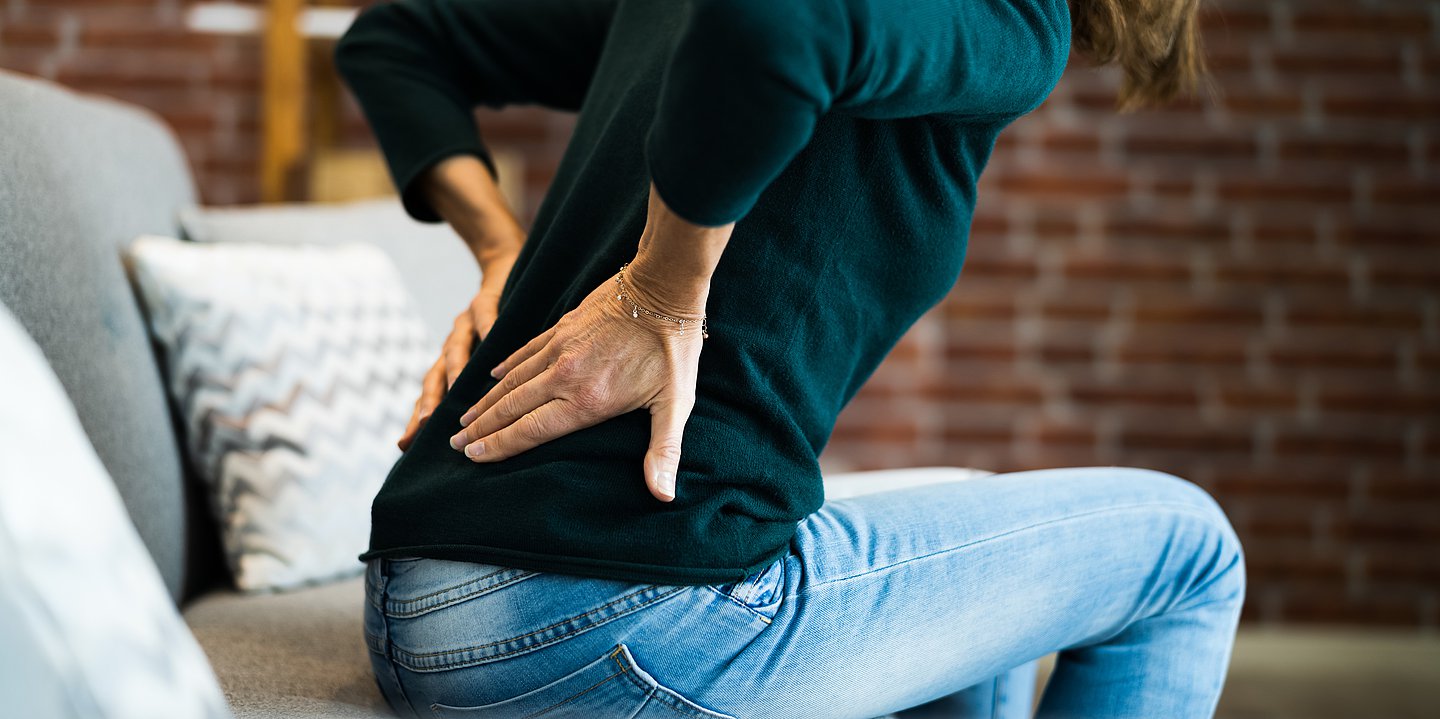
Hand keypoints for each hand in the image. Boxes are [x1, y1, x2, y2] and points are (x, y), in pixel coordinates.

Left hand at [396, 243, 519, 451]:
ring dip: (456, 368)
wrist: (504, 272)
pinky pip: (485, 316)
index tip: (403, 446)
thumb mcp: (487, 358)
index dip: (417, 419)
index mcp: (450, 364)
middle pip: (434, 377)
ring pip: (456, 349)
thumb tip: (483, 428)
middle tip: (425, 424)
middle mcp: (451, 346)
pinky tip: (494, 336)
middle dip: (430, 400)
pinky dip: (489, 327)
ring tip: (457, 387)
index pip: (430, 396)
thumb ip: (482, 387)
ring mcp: (464, 323)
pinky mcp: (483, 300)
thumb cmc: (499, 324)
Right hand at [446, 258, 708, 501]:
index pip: (531, 431)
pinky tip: (491, 376)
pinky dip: (505, 367)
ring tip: (463, 418)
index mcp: (587, 400)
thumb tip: (663, 496)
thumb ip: (664, 450)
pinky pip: (524, 352)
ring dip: (486, 402)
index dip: (499, 446)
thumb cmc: (673, 349)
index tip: (473, 457)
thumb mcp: (675, 403)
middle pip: (511, 408)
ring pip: (511, 381)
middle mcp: (564, 376)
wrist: (662, 287)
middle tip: (455, 445)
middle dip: (481, 429)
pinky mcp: (561, 328)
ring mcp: (559, 349)